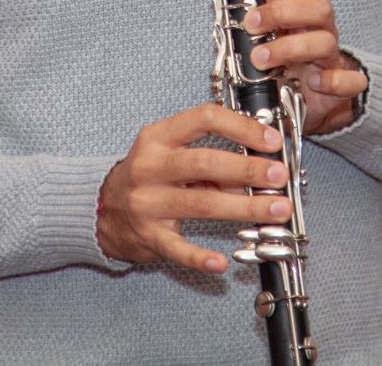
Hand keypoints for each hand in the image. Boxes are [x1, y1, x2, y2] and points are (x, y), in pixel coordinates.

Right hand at [95, 103, 290, 272]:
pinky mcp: (148, 236)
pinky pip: (177, 249)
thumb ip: (214, 161)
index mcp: (158, 137)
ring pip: (201, 203)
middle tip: (279, 175)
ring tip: (275, 210)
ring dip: (244, 207)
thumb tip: (258, 170)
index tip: (270, 140)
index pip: (204, 119)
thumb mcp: (173, 155)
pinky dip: (200, 257)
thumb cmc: (147, 176)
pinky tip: (221, 263)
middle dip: (248, 168)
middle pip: (205, 163)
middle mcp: (150, 167)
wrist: (102, 210)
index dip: (241, 127)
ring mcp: (147, 203)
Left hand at [238, 0, 367, 134]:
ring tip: (259, 59)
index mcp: (303, 1)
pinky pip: (350, 80)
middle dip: (279, 13)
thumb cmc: (281, 53)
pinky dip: (331, 81)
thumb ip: (251, 9)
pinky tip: (310, 82)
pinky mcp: (340, 83)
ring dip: (289, 48)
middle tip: (249, 25)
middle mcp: (321, 23)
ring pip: (325, 41)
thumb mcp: (265, 26)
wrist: (302, 94)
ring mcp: (332, 53)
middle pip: (318, 4)